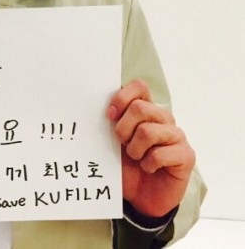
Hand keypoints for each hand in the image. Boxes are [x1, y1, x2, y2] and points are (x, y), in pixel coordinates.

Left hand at [107, 79, 195, 217]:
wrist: (141, 197)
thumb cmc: (127, 165)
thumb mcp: (113, 140)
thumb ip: (111, 121)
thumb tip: (98, 106)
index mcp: (146, 108)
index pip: (139, 86)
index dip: (122, 97)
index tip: (110, 115)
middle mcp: (163, 118)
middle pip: (140, 108)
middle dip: (123, 129)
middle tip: (123, 144)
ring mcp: (176, 135)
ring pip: (148, 131)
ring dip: (135, 150)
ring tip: (137, 158)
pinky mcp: (186, 155)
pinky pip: (160, 154)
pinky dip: (148, 164)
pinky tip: (149, 168)